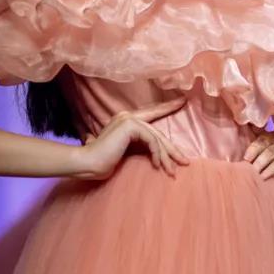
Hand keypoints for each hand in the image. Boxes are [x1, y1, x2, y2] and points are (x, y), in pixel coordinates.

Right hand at [75, 100, 189, 180]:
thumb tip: (155, 153)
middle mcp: (127, 115)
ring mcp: (128, 119)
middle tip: (185, 162)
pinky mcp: (129, 125)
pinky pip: (151, 140)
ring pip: (156, 138)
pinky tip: (157, 166)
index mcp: (126, 120)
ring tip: (172, 172)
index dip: (167, 107)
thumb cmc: (102, 162)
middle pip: (157, 132)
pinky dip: (157, 154)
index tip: (183, 102)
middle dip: (172, 149)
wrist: (88, 164)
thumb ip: (135, 146)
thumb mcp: (124, 152)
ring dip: (166, 157)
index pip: (152, 113)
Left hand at [242, 132, 273, 190]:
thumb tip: (232, 160)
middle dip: (253, 152)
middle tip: (246, 163)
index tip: (243, 156)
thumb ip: (250, 159)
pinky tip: (264, 176)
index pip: (255, 136)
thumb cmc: (273, 174)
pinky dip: (271, 169)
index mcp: (265, 139)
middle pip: (262, 141)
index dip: (248, 144)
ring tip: (254, 172)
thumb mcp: (260, 166)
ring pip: (271, 151)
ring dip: (261, 162)